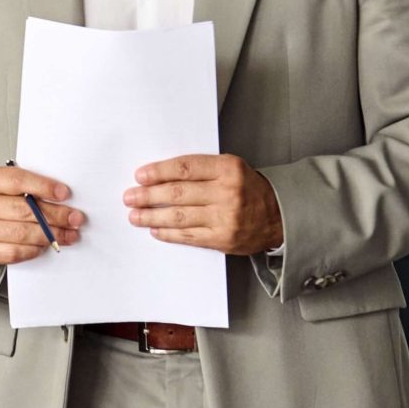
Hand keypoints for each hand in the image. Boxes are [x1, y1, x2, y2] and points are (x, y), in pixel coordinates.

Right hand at [0, 165, 81, 266]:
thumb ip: (24, 186)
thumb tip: (59, 196)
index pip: (17, 181)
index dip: (44, 187)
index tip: (64, 193)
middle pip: (24, 210)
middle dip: (55, 215)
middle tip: (75, 218)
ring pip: (23, 233)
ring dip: (51, 234)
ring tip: (69, 234)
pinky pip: (16, 252)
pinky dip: (35, 249)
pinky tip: (46, 244)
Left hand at [123, 153, 280, 255]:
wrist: (278, 216)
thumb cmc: (248, 189)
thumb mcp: (231, 168)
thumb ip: (201, 170)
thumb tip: (160, 175)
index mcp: (228, 168)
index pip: (185, 168)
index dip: (159, 172)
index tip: (140, 176)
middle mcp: (227, 193)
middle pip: (178, 193)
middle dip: (148, 196)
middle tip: (130, 197)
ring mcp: (224, 218)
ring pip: (179, 216)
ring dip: (152, 216)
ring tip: (135, 215)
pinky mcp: (222, 239)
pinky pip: (188, 236)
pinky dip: (168, 233)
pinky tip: (155, 230)